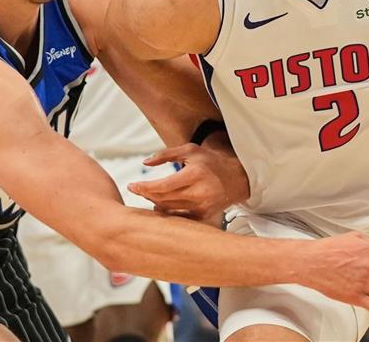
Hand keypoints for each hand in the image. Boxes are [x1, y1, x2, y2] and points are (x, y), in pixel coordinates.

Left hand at [128, 137, 249, 220]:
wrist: (235, 178)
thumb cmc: (210, 162)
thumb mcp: (190, 150)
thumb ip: (166, 154)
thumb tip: (145, 162)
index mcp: (195, 174)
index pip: (163, 185)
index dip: (144, 187)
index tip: (132, 186)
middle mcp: (199, 192)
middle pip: (163, 198)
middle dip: (146, 194)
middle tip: (136, 189)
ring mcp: (202, 207)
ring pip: (168, 209)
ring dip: (154, 203)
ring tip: (148, 194)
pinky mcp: (203, 216)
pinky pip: (178, 217)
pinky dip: (166, 212)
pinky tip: (159, 205)